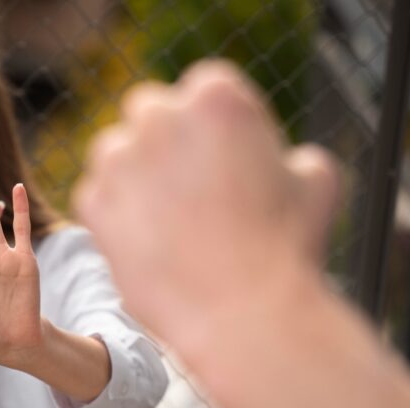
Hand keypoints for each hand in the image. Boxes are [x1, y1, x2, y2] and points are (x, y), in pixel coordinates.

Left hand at [74, 60, 338, 354]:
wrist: (244, 315)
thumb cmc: (287, 248)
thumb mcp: (316, 182)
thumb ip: (292, 154)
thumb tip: (285, 159)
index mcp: (215, 96)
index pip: (201, 90)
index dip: (211, 126)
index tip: (220, 158)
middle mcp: (159, 117)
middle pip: (149, 111)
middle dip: (163, 139)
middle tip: (185, 185)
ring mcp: (119, 159)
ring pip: (114, 151)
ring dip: (133, 173)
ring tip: (167, 220)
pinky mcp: (93, 202)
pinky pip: (96, 195)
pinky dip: (115, 215)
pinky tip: (148, 243)